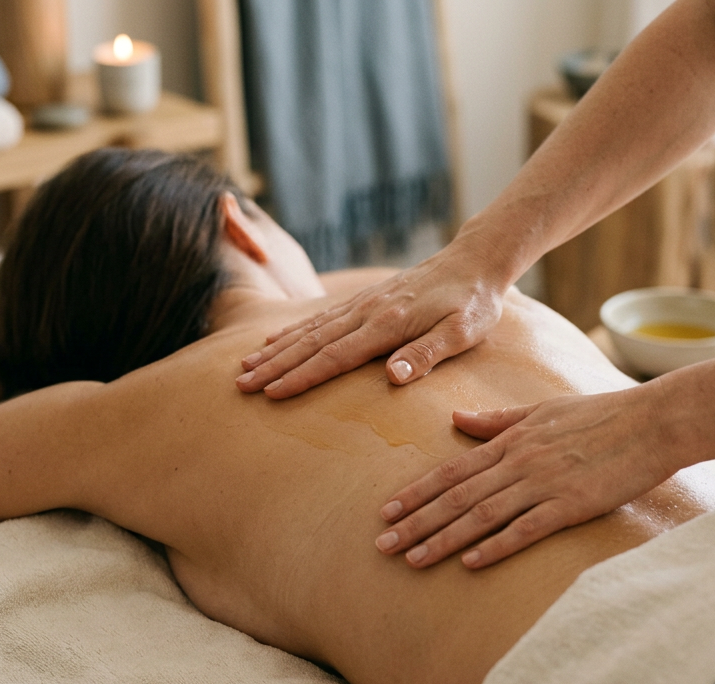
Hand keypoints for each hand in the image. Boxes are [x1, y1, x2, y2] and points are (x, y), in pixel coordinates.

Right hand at [234, 249, 506, 398]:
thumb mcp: (463, 333)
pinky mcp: (364, 301)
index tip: (272, 393)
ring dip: (276, 350)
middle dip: (274, 366)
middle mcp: (366, 312)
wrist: (473, 261)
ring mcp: (362, 304)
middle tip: (241, 385)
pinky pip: (320, 318)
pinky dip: (293, 330)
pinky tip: (274, 340)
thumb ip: (427, 353)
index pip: (335, 356)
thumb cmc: (473, 303)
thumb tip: (394, 376)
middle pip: (311, 343)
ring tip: (245, 366)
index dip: (302, 377)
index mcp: (387, 324)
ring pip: (310, 330)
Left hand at [373, 385, 680, 568]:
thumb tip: (457, 421)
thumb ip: (498, 420)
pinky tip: (471, 562)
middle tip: (381, 545)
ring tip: (412, 560)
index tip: (386, 511)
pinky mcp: (571, 505)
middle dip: (415, 521)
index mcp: (511, 441)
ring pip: (481, 515)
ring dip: (443, 539)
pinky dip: (496, 545)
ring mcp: (544, 484)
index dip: (416, 492)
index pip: (452, 471)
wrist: (654, 420)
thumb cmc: (602, 414)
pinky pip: (526, 529)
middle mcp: (519, 462)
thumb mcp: (543, 409)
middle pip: (455, 497)